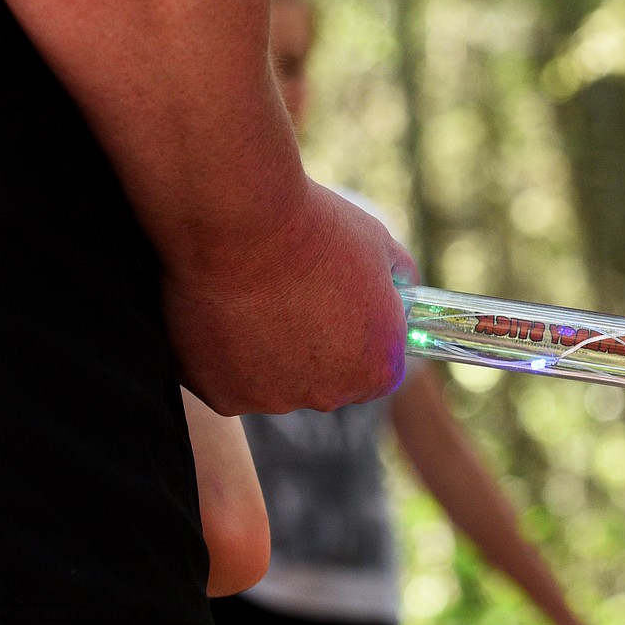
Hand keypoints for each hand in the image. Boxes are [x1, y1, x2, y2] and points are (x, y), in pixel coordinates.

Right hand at [166, 181, 418, 414]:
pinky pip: (228, 380)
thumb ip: (398, 279)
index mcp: (377, 369)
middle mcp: (329, 396)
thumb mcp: (378, 246)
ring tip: (253, 298)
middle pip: (324, 381)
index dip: (359, 340)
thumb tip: (402, 286)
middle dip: (312, 348)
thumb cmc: (315, 231)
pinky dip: (225, 356)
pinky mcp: (224, 397)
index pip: (377, 372)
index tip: (338, 312)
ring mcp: (274, 400)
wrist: (240, 224)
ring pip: (272, 381)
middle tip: (291, 297)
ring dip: (266, 352)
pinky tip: (223, 313)